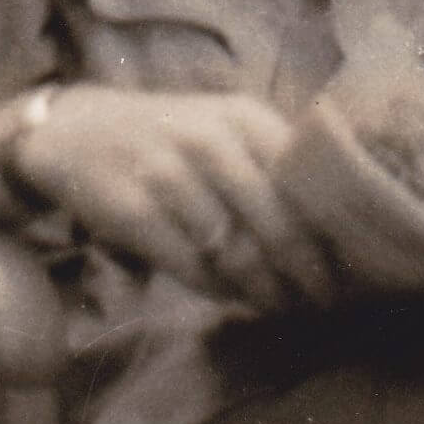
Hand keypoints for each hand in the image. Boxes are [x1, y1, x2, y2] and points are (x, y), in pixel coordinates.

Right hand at [7, 86, 335, 311]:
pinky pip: (191, 266)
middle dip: (303, 273)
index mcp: (243, 116)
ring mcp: (168, 174)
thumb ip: (270, 162)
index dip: (328, 231)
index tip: (350, 266)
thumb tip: (331, 229)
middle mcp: (209, 140)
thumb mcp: (221, 126)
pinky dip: (217, 288)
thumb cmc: (168, 137)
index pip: (303, 182)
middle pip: (275, 224)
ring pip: (235, 251)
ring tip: (282, 307)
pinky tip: (232, 296)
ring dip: (262, 289)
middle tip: (321, 304)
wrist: (73, 132)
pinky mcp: (134, 211)